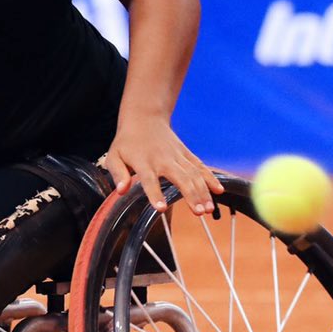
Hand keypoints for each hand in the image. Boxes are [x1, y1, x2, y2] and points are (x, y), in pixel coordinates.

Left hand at [100, 115, 223, 215]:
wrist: (144, 118)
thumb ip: (117, 173)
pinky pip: (200, 166)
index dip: (155, 193)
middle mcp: (163, 159)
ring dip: (203, 192)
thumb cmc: (127, 142)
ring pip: (193, 174)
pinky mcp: (186, 154)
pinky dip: (210, 178)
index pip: (149, 179)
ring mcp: (177, 156)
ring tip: (208, 210)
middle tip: (198, 213)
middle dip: (190, 195)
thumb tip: (121, 190)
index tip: (161, 208)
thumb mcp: (114, 156)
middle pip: (179, 178)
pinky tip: (219, 191)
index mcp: (143, 162)